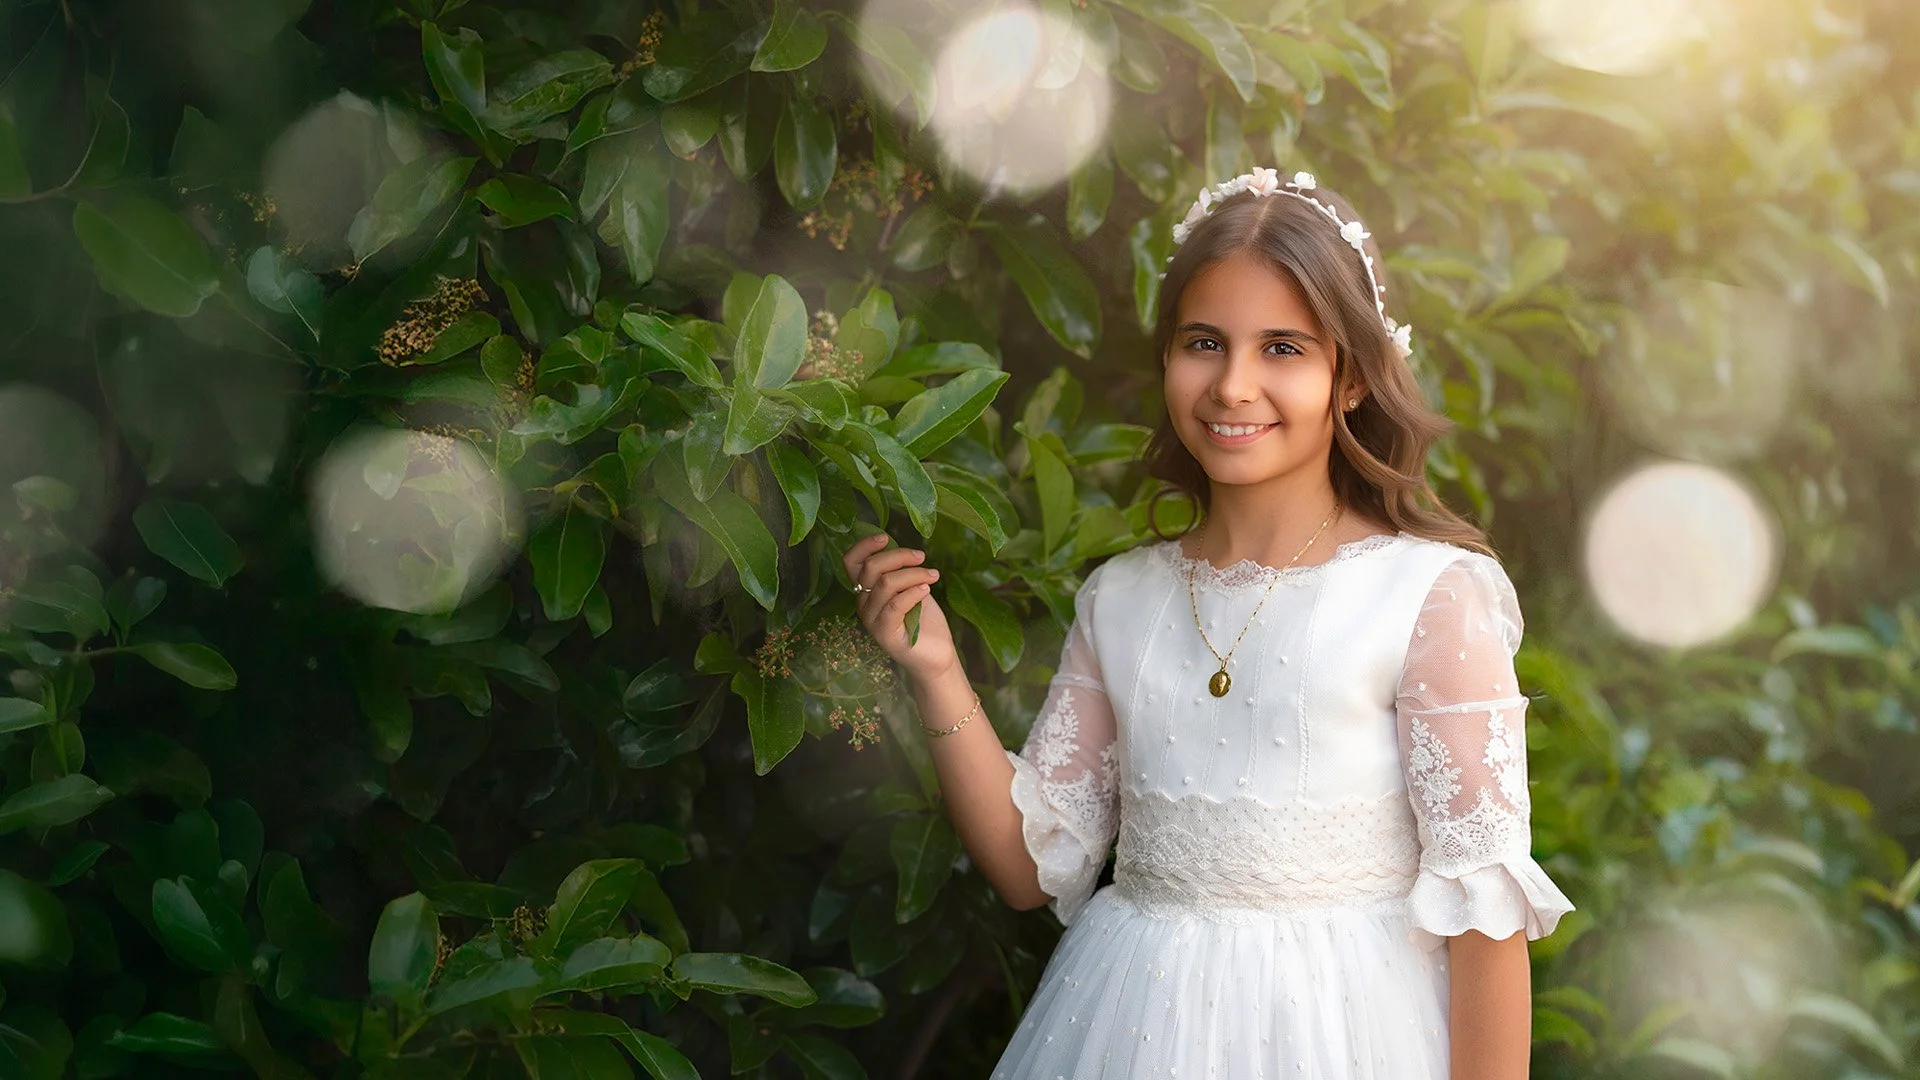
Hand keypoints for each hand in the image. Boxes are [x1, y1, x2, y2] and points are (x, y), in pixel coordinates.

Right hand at [843, 533, 958, 682]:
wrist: (935, 655)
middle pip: (871, 568)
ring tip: (933, 575)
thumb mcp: (910, 586)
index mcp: (865, 590)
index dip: (864, 546)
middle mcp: (863, 604)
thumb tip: (895, 545)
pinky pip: (895, 605)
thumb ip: (899, 569)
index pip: (851, 562)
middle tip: (922, 557)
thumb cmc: (923, 619)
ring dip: (914, 573)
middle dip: (899, 556)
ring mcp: (872, 621)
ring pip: (886, 583)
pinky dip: (913, 592)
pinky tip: (927, 589)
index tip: (886, 537)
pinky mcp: (885, 635)